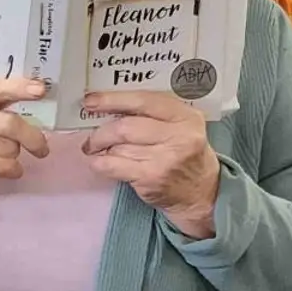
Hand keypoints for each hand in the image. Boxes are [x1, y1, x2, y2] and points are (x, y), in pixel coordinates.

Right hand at [0, 76, 50, 206]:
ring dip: (14, 153)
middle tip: (41, 146)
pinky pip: (8, 166)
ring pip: (11, 147)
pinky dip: (12, 169)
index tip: (40, 89)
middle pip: (9, 124)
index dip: (18, 88)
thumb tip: (31, 94)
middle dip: (32, 136)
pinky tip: (0, 167)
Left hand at [82, 89, 219, 237]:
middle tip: (93, 137)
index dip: (112, 99)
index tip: (91, 101)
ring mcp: (165, 159)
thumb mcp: (181, 125)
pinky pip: (110, 165)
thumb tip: (107, 105)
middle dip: (101, 132)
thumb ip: (153, 112)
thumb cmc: (184, 152)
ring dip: (100, 148)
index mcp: (186, 116)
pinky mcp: (150, 178)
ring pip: (116, 146)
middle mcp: (179, 136)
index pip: (143, 101)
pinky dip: (98, 163)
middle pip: (125, 127)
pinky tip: (99, 162)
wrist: (200, 191)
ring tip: (99, 150)